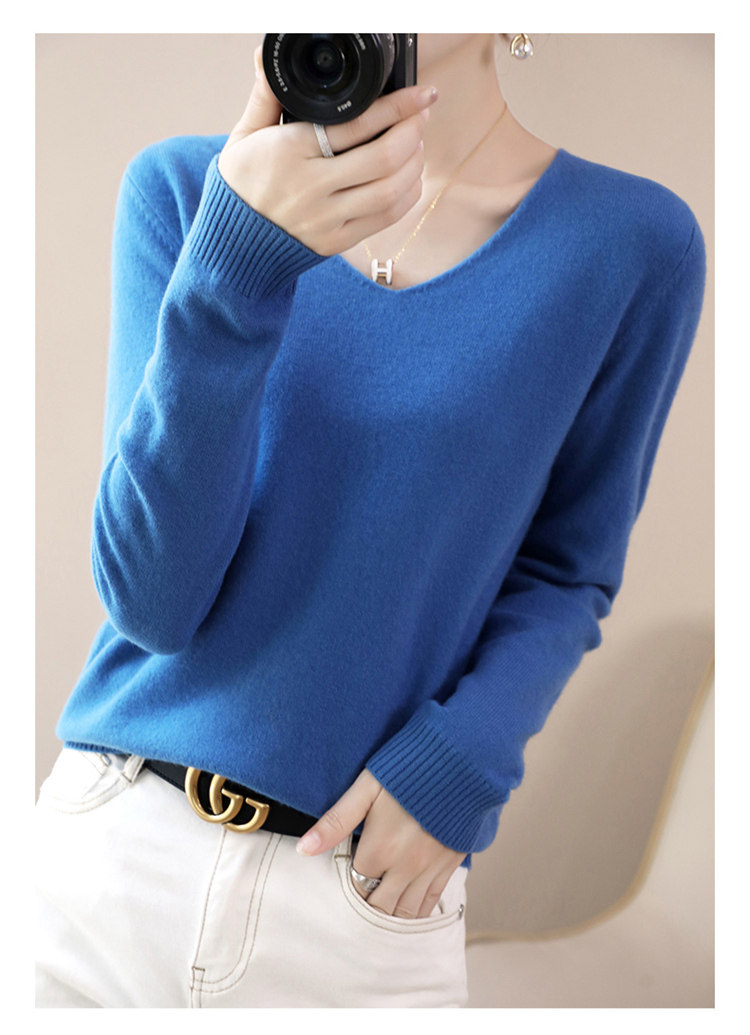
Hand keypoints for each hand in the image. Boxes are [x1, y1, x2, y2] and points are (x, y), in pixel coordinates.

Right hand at [217, 46, 437, 255]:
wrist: (233, 241)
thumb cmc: (241, 183)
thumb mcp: (244, 136)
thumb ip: (265, 97)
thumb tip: (266, 59)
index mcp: (291, 151)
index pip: (355, 125)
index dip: (397, 107)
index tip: (420, 95)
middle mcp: (311, 187)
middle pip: (382, 159)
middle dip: (412, 132)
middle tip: (421, 116)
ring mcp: (326, 218)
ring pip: (389, 190)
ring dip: (414, 164)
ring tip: (416, 145)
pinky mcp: (336, 241)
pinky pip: (384, 219)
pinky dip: (407, 196)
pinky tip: (409, 179)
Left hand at [296, 769, 465, 918]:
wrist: (462, 758)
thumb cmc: (410, 767)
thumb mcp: (367, 787)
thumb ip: (336, 821)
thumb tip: (303, 849)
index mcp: (381, 848)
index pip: (355, 888)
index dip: (347, 887)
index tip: (343, 880)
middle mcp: (406, 866)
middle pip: (380, 908)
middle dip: (367, 906)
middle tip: (359, 898)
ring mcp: (431, 868)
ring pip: (406, 912)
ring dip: (390, 914)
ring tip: (379, 908)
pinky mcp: (451, 864)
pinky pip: (432, 902)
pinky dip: (417, 911)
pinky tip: (407, 909)